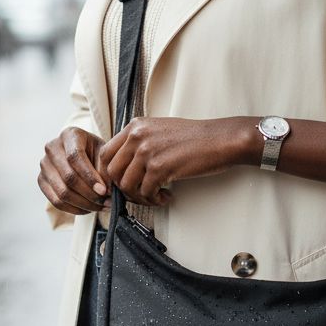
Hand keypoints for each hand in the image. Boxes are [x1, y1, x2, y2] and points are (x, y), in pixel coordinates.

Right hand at [38, 127, 109, 215]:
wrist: (83, 154)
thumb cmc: (96, 152)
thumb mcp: (104, 154)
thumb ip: (105, 169)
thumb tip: (106, 192)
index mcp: (69, 135)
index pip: (75, 157)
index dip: (90, 176)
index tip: (104, 191)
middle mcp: (52, 147)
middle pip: (68, 177)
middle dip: (90, 194)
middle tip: (107, 203)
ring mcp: (44, 165)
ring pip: (62, 192)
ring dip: (84, 204)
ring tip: (101, 207)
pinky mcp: (41, 180)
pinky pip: (56, 201)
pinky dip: (74, 209)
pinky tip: (88, 209)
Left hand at [98, 117, 247, 206]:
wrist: (220, 139)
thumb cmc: (194, 137)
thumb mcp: (160, 130)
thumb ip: (140, 142)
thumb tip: (125, 165)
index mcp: (135, 126)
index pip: (106, 153)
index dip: (110, 174)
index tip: (122, 183)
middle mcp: (137, 136)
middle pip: (112, 171)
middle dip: (123, 188)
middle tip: (139, 193)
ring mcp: (147, 151)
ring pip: (126, 185)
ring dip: (139, 196)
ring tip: (155, 196)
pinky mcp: (160, 167)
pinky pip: (145, 192)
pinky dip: (154, 200)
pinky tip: (166, 197)